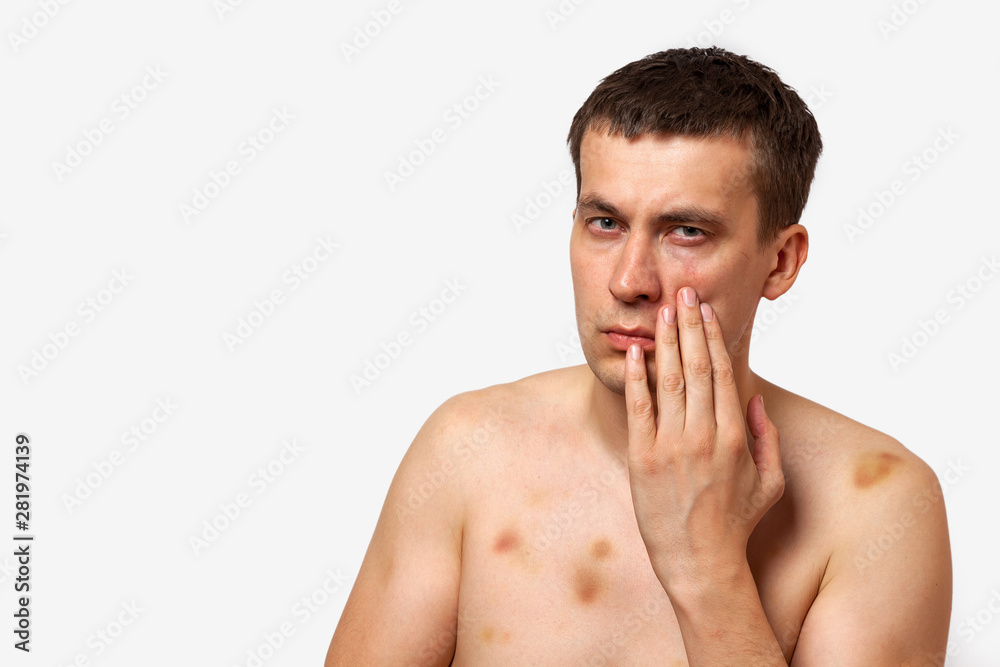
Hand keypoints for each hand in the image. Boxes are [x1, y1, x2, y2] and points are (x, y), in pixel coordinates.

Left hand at [623, 286, 783, 590]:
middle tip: (683, 293)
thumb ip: (768, 439)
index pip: (722, 372)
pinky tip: (636, 352)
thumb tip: (757, 400)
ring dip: (664, 341)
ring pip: (668, 380)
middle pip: (695, 367)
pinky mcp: (644, 458)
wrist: (700, 562)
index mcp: (735, 436)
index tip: (706, 311)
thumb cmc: (736, 524)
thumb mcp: (769, 483)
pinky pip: (640, 409)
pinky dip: (637, 378)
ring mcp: (672, 445)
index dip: (712, 337)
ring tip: (662, 311)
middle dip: (688, 326)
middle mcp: (704, 434)